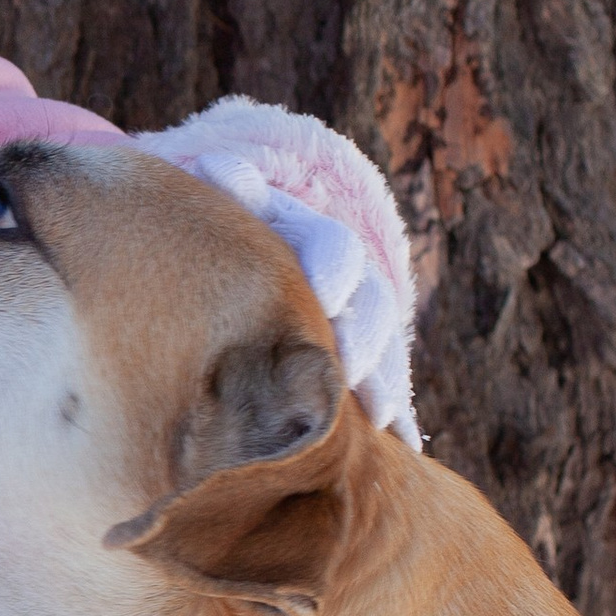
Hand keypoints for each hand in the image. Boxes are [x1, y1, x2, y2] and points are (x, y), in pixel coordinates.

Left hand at [141, 126, 418, 446]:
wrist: (217, 260)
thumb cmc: (209, 238)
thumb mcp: (214, 209)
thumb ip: (228, 192)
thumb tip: (224, 171)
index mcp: (307, 238)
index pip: (337, 249)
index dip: (336, 270)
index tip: (326, 296)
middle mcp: (342, 281)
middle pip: (373, 306)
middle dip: (367, 340)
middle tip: (350, 372)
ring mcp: (353, 326)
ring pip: (383, 351)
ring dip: (385, 382)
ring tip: (381, 417)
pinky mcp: (356, 366)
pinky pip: (385, 389)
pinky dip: (400, 416)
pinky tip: (406, 443)